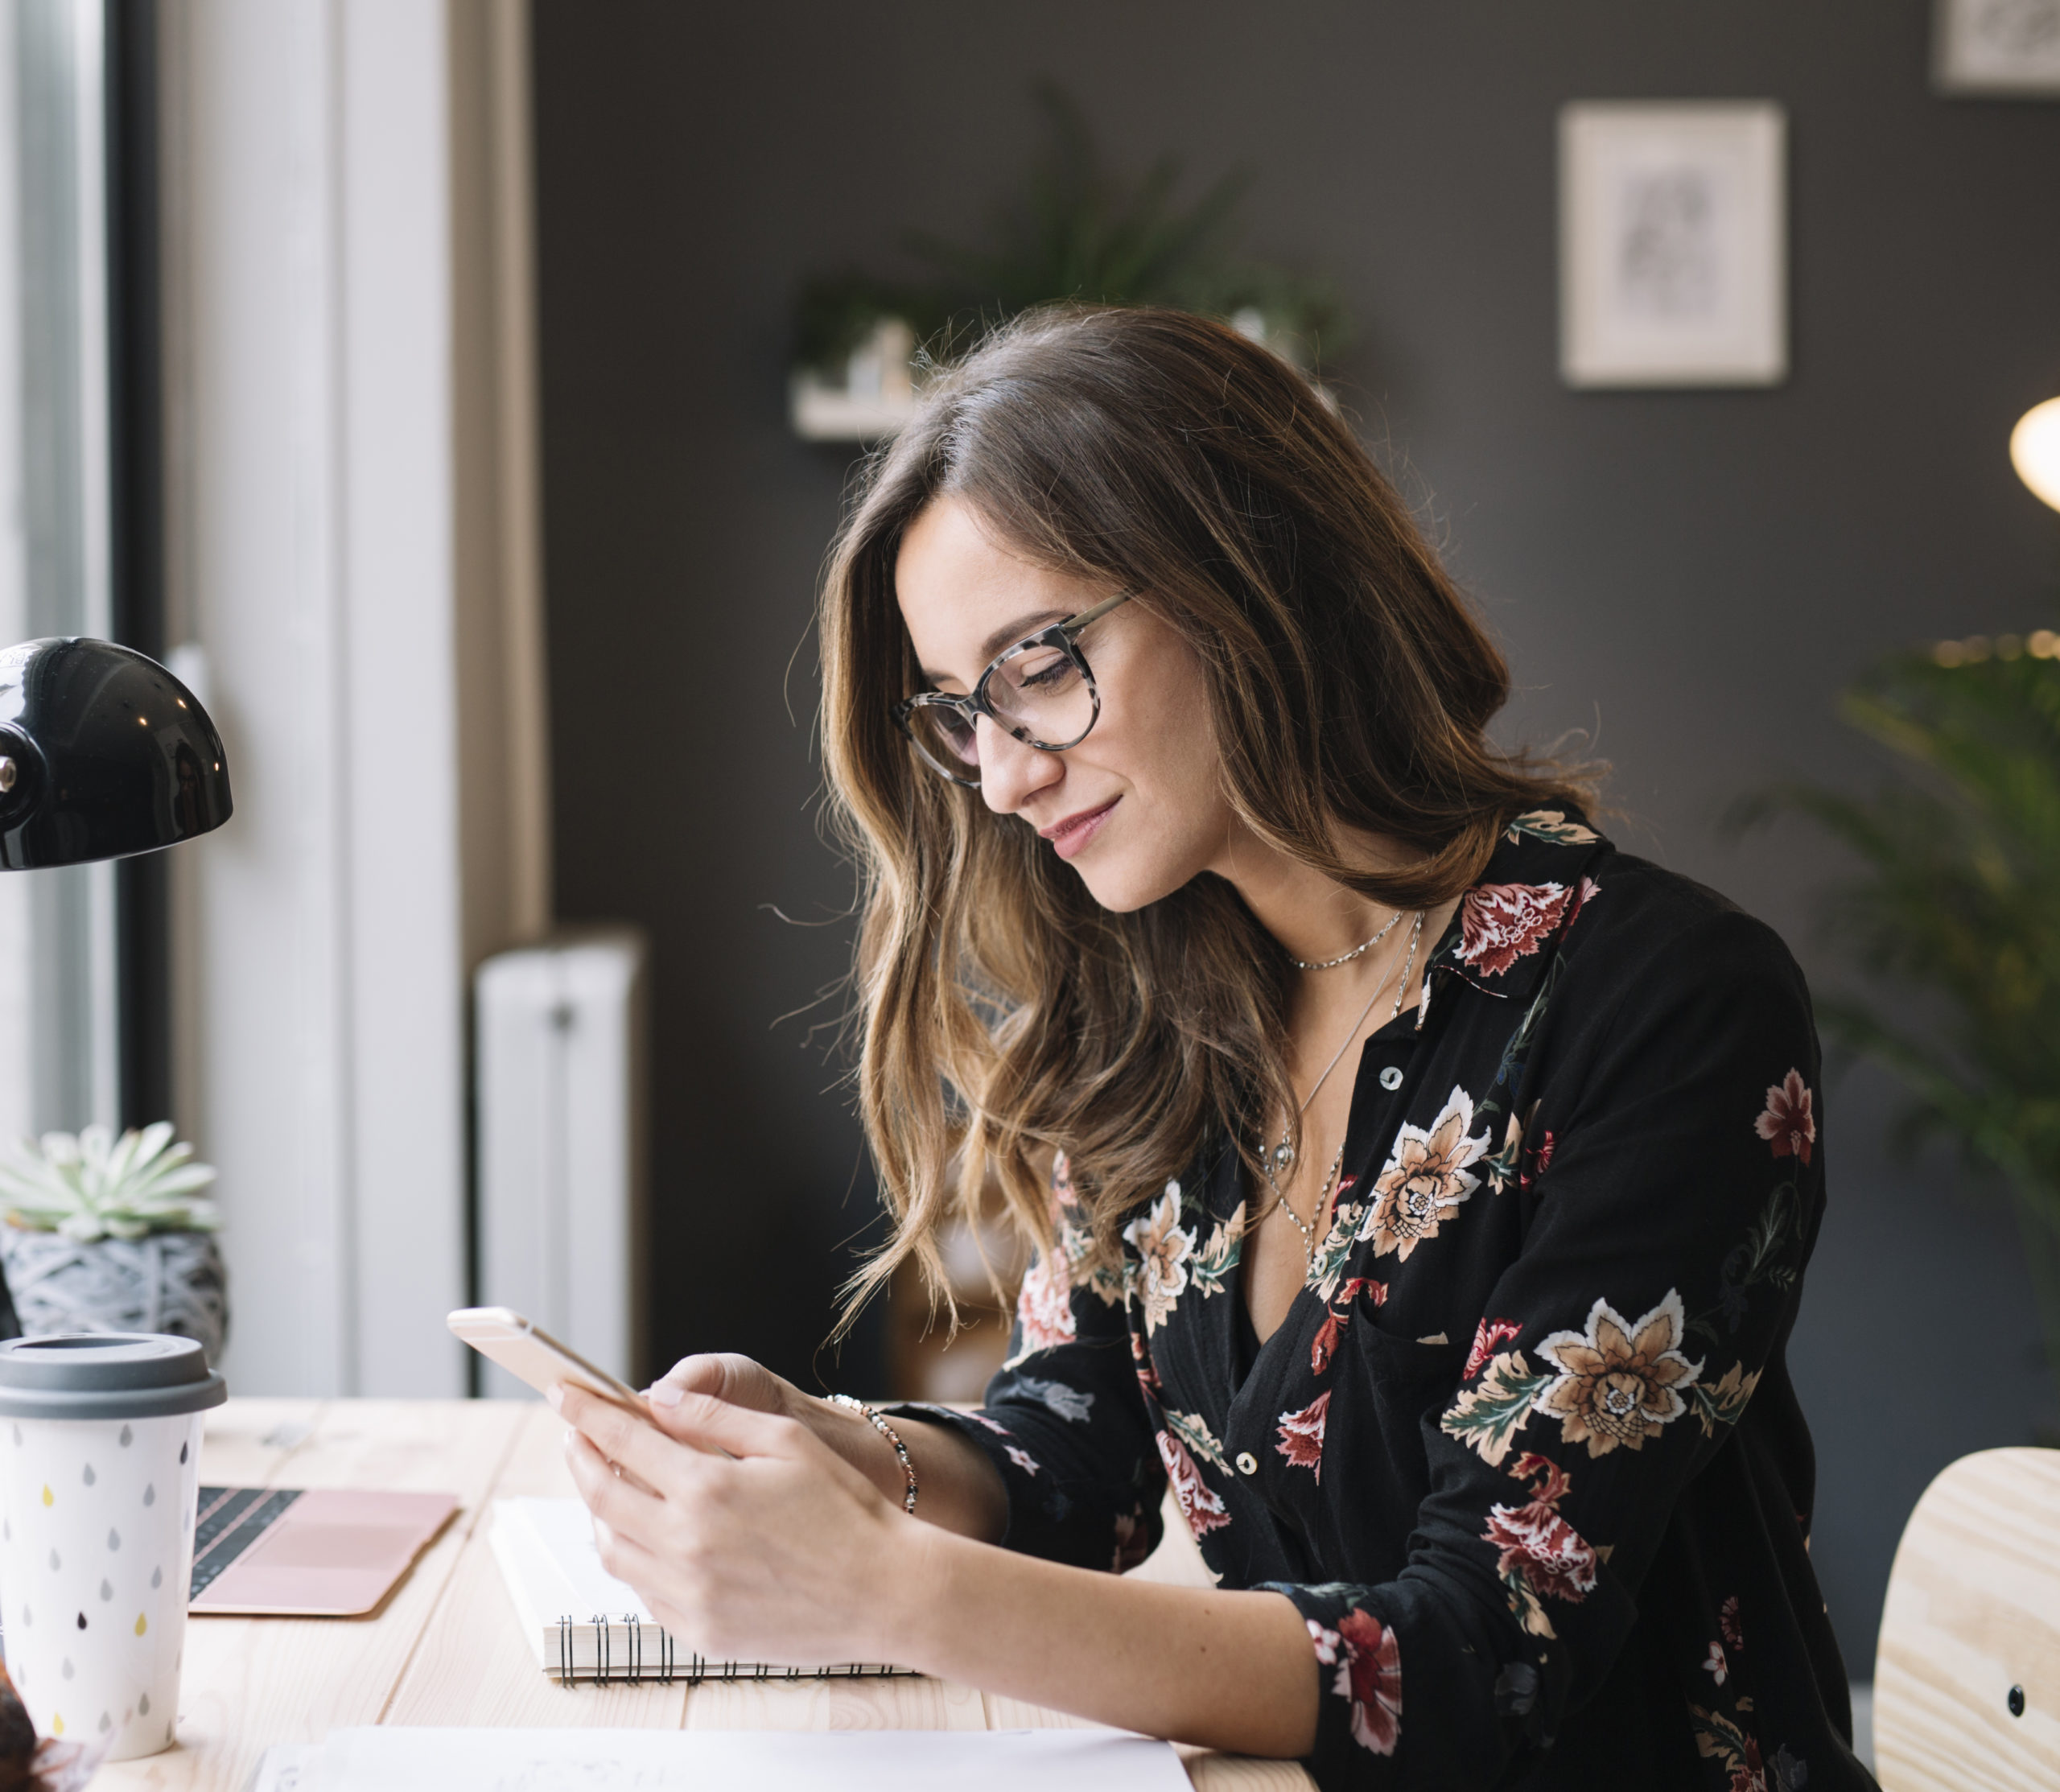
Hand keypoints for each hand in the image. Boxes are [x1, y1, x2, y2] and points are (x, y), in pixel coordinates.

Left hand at [556, 1381, 928, 1665]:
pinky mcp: (699, 1632)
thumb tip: (661, 1399)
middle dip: (581, 1456)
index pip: (622, 1441)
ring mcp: (689, 1596)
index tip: (565, 1395)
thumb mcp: (786, 1442)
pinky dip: (632, 1557)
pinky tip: (648, 1537)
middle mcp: (686, 1545)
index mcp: (708, 1489)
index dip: (588, 1413)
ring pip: (611, 1549)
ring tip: (608, 1484)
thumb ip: (716, 1417)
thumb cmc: (847, 1510)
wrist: (885, 1593)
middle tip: (576, 1434)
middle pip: (601, 1495)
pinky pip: (642, 1591)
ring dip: (599, 1511)